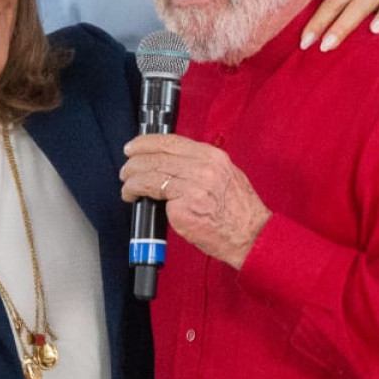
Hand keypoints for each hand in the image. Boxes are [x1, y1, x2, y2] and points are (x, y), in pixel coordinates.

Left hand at [121, 135, 270, 268]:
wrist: (251, 235)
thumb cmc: (239, 210)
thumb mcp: (225, 174)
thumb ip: (201, 165)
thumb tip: (172, 163)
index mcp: (212, 157)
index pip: (170, 142)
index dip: (146, 142)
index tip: (134, 146)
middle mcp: (202, 169)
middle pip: (156, 158)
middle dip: (134, 163)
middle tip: (126, 170)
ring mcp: (192, 189)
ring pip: (150, 176)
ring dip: (132, 181)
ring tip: (127, 186)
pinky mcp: (183, 210)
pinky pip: (155, 197)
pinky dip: (138, 195)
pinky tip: (134, 198)